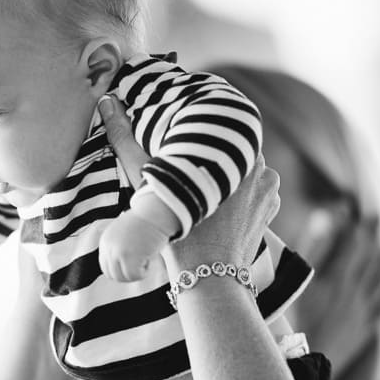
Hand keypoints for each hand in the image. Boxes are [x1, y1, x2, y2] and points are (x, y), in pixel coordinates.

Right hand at [97, 91, 277, 280]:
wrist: (209, 277)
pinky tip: (222, 209)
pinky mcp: (271, 210)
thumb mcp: (148, 184)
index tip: (184, 145)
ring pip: (244, 171)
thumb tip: (107, 103)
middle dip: (213, 158)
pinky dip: (241, 198)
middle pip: (230, 150)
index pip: (218, 127)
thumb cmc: (180, 231)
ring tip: (204, 191)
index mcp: (235, 149)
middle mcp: (259, 165)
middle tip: (189, 171)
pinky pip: (256, 193)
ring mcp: (269, 189)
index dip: (199, 135)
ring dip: (229, 177)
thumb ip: (126, 141)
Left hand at [98, 210, 169, 281]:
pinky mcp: (129, 257)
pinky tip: (150, 259)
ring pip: (124, 277)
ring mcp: (118, 252)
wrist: (154, 213)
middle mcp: (108, 248)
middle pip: (113, 275)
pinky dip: (144, 272)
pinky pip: (135, 275)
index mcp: (105, 242)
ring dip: (137, 273)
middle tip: (140, 266)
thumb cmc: (144, 223)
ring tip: (146, 259)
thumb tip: (120, 268)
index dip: (120, 271)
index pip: (105, 268)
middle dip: (128, 275)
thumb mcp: (122, 235)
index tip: (131, 267)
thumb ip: (117, 249)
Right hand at [297, 212, 379, 376]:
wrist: (302, 361)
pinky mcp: (363, 331)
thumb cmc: (293, 320)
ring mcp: (362, 313)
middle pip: (370, 259)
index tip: (359, 209)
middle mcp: (356, 293)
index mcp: (339, 279)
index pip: (354, 245)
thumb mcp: (297, 281)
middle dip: (376, 236)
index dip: (357, 225)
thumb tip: (325, 220)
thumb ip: (313, 248)